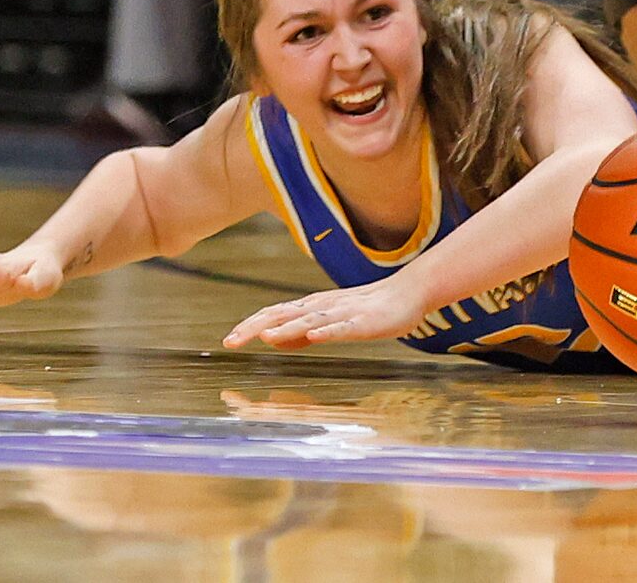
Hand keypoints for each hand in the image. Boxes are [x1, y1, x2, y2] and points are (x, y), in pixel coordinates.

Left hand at [224, 277, 428, 349]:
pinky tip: (314, 337)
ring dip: (286, 328)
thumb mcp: (327, 322)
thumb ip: (299, 332)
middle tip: (231, 342)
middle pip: (284, 314)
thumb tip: (270, 340)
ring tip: (265, 337)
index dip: (250, 325)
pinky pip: (343, 327)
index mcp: (312, 307)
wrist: (407, 294)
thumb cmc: (367, 310)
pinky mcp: (363, 322)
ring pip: (309, 320)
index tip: (228, 341)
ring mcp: (343, 313)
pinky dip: (327, 331)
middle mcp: (322, 306)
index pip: (274, 313)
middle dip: (256, 327)